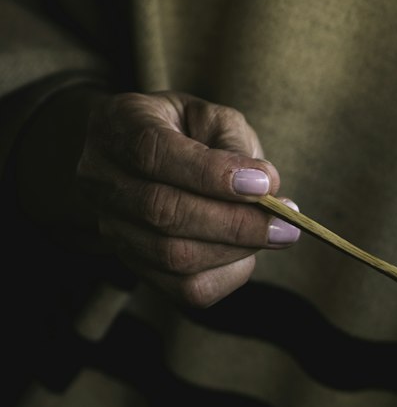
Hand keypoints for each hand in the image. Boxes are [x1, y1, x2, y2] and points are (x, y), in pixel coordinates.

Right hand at [23, 88, 298, 308]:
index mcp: (116, 127)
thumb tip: (266, 186)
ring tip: (277, 234)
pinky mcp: (135, 265)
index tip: (265, 185)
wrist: (142, 159)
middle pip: (163, 213)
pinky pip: (182, 289)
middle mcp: (100, 180)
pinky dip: (226, 275)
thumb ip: (234, 143)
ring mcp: (112, 228)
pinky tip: (247, 254)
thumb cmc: (185, 132)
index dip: (211, 174)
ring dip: (235, 250)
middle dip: (234, 223)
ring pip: (173, 256)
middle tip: (286, 224)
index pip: (154, 155)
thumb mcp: (210, 118)